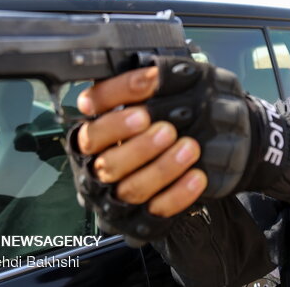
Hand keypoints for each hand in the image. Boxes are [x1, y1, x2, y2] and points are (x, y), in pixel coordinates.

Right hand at [76, 66, 207, 217]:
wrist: (197, 160)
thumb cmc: (168, 124)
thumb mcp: (161, 99)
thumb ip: (156, 86)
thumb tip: (164, 69)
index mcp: (94, 131)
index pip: (92, 110)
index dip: (117, 93)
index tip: (149, 82)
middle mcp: (96, 167)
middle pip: (106, 160)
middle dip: (137, 144)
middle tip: (166, 128)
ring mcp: (116, 198)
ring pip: (131, 188)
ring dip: (161, 168)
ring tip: (189, 147)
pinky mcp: (139, 220)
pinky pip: (156, 212)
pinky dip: (177, 194)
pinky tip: (197, 176)